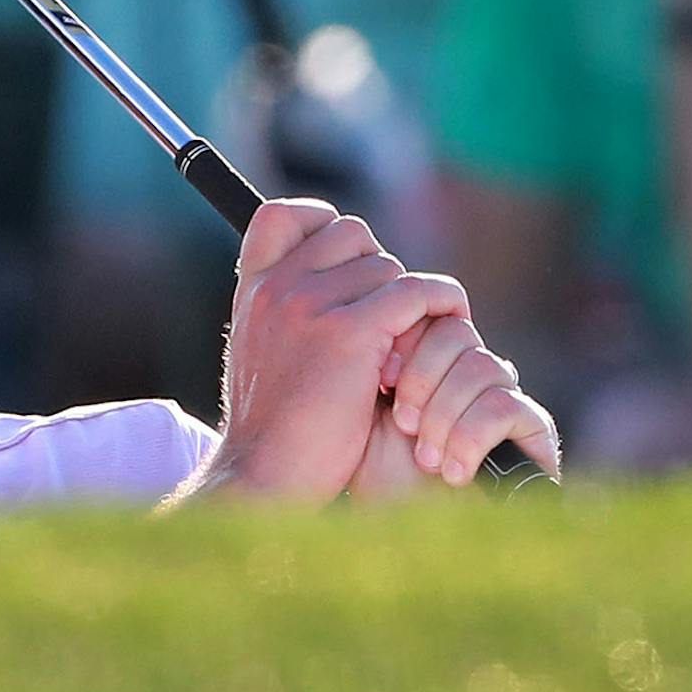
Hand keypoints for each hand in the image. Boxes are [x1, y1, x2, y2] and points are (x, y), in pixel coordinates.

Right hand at [210, 199, 476, 502]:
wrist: (266, 476)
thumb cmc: (275, 427)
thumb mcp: (262, 351)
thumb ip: (287, 312)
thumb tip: (342, 284)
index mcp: (253, 289)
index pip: (282, 215)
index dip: (321, 226)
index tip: (345, 264)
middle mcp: (277, 287)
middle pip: (351, 235)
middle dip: (378, 271)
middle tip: (387, 320)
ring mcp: (310, 305)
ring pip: (389, 268)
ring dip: (409, 304)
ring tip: (403, 351)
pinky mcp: (350, 334)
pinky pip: (415, 294)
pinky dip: (438, 308)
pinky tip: (437, 339)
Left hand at [369, 315, 560, 491]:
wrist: (400, 535)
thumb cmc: (369, 469)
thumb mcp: (359, 403)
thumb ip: (375, 352)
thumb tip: (380, 302)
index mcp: (427, 352)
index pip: (429, 311)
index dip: (406, 342)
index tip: (380, 380)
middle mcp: (468, 368)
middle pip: (457, 332)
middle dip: (425, 378)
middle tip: (403, 422)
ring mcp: (504, 397)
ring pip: (484, 366)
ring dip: (447, 414)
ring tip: (425, 456)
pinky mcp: (535, 432)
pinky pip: (509, 405)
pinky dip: (473, 437)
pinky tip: (451, 472)